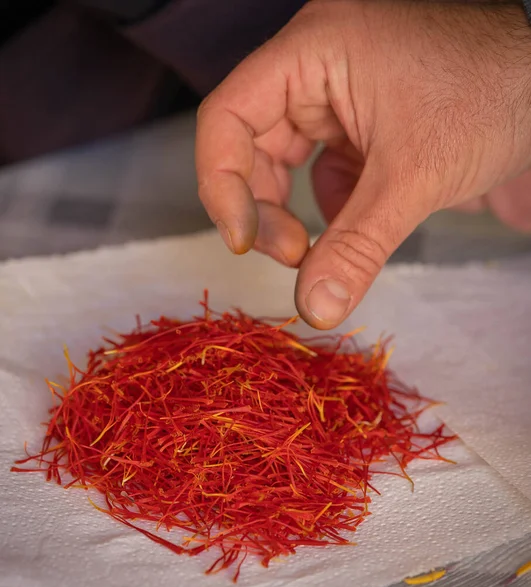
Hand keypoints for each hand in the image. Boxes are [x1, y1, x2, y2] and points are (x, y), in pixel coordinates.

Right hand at [196, 0, 530, 328]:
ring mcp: (336, 99)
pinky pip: (319, 174)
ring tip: (318, 250)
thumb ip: (356, 247)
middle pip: (248, 147)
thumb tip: (312, 310)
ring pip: (281, 165)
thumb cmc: (497, 95)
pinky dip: (329, 211)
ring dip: (291, 215)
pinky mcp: (358, 129)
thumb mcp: (414, 177)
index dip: (222, 185)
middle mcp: (314, 69)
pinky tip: (359, 223)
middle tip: (294, 257)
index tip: (243, 243)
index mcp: (314, 51)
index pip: (227, 116)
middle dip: (263, 209)